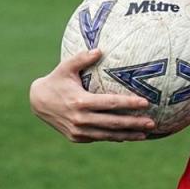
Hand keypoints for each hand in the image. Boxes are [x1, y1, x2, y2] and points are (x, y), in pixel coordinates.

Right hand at [29, 49, 154, 142]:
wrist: (37, 102)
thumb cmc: (56, 80)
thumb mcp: (66, 67)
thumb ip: (82, 58)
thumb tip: (100, 50)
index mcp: (80, 102)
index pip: (110, 103)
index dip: (128, 103)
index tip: (145, 103)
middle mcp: (80, 119)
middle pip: (113, 123)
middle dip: (134, 124)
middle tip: (152, 122)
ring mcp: (78, 131)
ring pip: (108, 135)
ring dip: (128, 135)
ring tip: (145, 134)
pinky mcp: (77, 138)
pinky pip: (100, 137)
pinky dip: (114, 137)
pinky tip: (129, 136)